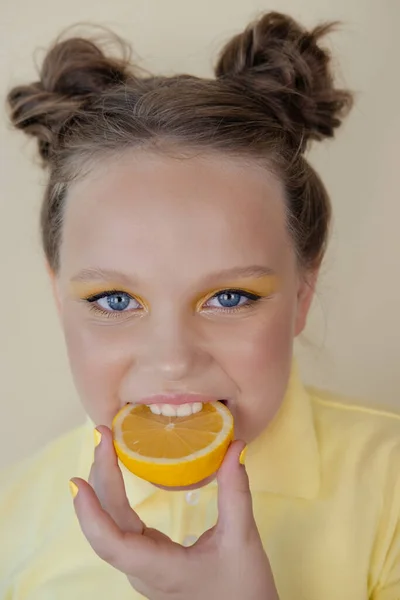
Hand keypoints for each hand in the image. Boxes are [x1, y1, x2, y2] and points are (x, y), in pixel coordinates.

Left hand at [70, 426, 278, 599]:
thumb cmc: (243, 589)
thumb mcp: (242, 539)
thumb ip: (235, 492)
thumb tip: (234, 447)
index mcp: (159, 568)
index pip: (111, 543)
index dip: (90, 514)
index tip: (76, 482)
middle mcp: (142, 568)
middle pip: (109, 523)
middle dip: (101, 475)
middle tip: (102, 434)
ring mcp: (144, 564)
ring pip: (113, 524)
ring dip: (106, 484)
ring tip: (106, 447)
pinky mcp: (151, 558)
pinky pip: (123, 526)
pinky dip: (117, 496)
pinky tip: (117, 474)